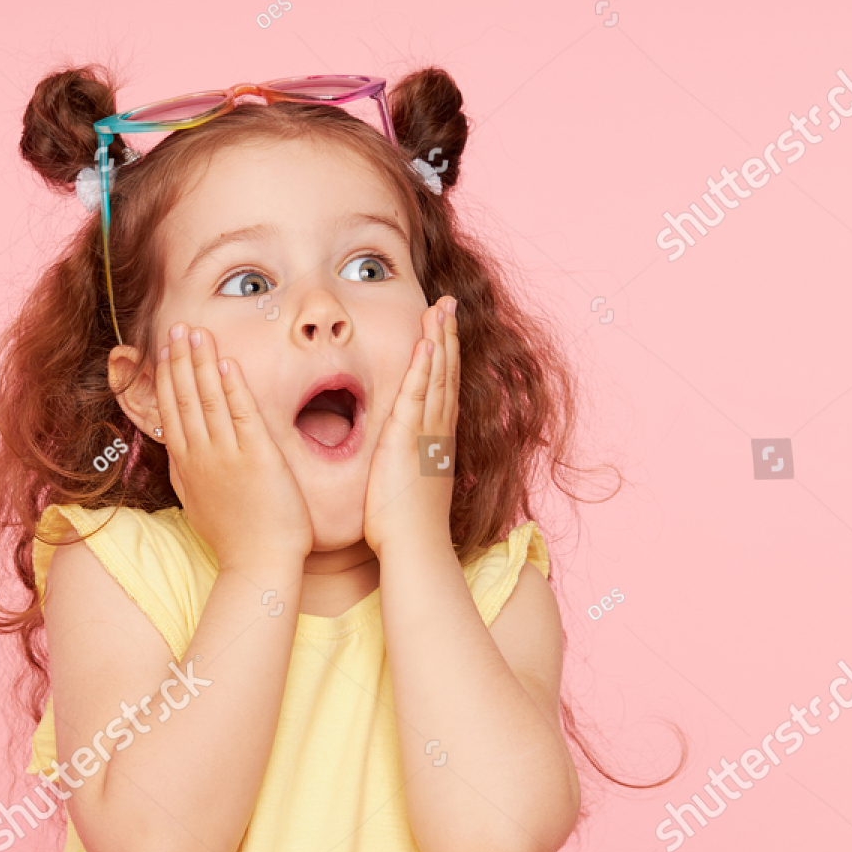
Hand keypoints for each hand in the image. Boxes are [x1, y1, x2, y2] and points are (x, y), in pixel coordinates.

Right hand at [155, 324, 313, 568]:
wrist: (258, 564)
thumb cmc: (237, 539)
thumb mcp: (200, 504)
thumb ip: (191, 476)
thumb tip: (183, 457)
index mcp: (187, 466)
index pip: (171, 412)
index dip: (167, 378)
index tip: (164, 352)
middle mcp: (200, 456)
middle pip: (183, 398)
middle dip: (178, 360)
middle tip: (175, 327)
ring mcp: (226, 456)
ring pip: (207, 399)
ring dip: (200, 363)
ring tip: (195, 333)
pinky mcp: (256, 457)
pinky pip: (241, 414)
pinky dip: (232, 387)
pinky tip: (226, 363)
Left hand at [363, 296, 459, 558]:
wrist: (414, 548)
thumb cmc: (406, 528)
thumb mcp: (410, 488)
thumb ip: (408, 468)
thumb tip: (403, 464)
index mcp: (436, 441)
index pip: (442, 388)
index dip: (445, 355)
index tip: (444, 328)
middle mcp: (437, 432)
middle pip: (445, 373)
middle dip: (447, 335)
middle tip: (448, 302)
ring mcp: (426, 433)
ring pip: (436, 376)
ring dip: (439, 339)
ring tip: (441, 307)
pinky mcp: (407, 439)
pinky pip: (418, 393)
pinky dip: (424, 366)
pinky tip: (426, 341)